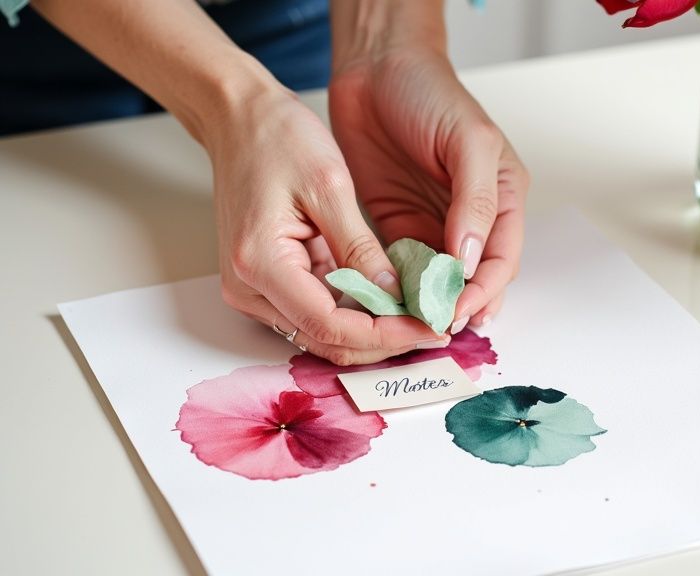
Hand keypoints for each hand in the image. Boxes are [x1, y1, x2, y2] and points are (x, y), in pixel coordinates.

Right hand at [208, 87, 448, 364]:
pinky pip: (315, 312)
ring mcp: (253, 288)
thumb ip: (361, 247)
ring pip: (322, 334)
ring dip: (372, 332)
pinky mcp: (266, 282)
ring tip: (421, 317)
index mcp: (261, 262)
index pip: (331, 325)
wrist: (239, 119)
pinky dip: (355, 314)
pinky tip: (393, 302)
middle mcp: (248, 287)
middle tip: (435, 329)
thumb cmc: (277, 138)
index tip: (430, 327)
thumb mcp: (330, 186)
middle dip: (384, 341)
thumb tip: (394, 296)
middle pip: (326, 340)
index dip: (385, 334)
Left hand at [328, 47, 528, 332]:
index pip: (501, 260)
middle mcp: (471, 217)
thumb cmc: (429, 92)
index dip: (483, 291)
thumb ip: (475, 200)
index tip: (456, 312)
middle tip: (434, 328)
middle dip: (458, 306)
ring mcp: (433, 223)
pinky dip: (397, 288)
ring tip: (411, 325)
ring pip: (437, 281)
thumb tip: (469, 258)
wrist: (375, 67)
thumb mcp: (468, 141)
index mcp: (502, 197)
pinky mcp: (397, 223)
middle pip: (474, 278)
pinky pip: (402, 267)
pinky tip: (387, 302)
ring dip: (427, 304)